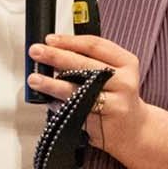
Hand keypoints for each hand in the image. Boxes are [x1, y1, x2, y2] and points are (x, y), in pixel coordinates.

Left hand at [27, 33, 148, 152]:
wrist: (133, 129)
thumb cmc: (116, 97)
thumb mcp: (111, 73)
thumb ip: (88, 61)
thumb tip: (52, 51)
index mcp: (126, 62)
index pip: (95, 45)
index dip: (69, 41)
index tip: (49, 39)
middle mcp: (124, 80)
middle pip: (85, 64)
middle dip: (56, 56)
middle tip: (36, 52)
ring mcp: (117, 101)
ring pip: (79, 89)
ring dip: (52, 83)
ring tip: (34, 79)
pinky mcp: (104, 119)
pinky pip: (77, 108)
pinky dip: (60, 103)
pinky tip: (48, 99)